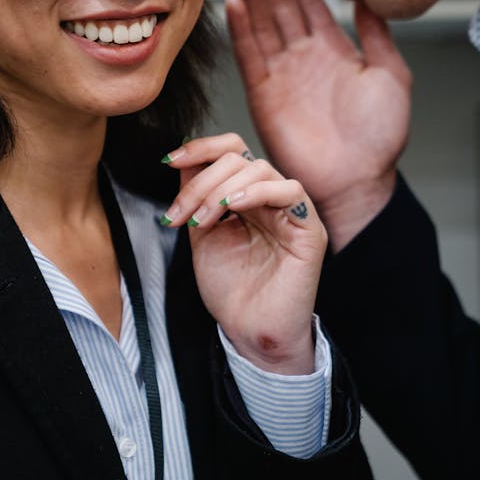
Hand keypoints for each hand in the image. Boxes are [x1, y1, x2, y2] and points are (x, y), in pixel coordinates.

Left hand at [160, 133, 325, 373]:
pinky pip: (290, 191)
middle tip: (182, 214)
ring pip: (260, 169)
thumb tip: (182, 160)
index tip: (170, 160)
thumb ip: (196, 197)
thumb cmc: (230, 289)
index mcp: (246, 195)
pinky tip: (235, 206)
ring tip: (202, 221)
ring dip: (221, 189)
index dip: (201, 148)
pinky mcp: (309, 228)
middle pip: (238, 158)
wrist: (248, 330)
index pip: (230, 151)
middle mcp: (269, 197)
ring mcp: (291, 210)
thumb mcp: (202, 234)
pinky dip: (257, 191)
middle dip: (201, 182)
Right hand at [225, 0, 411, 250]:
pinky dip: (242, 29)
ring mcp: (281, 74)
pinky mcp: (263, 94)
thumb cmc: (378, 139)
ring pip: (264, 23)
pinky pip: (249, 55)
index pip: (311, 1)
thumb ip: (377, 34)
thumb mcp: (390, 75)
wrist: (358, 183)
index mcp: (333, 49)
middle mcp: (303, 57)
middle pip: (282, 4)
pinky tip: (236, 3)